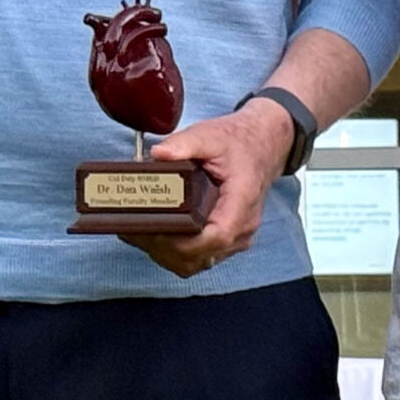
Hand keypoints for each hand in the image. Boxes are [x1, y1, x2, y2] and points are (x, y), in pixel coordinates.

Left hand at [131, 98, 294, 278]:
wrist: (261, 147)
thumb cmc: (238, 144)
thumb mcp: (210, 136)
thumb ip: (184, 144)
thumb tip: (158, 154)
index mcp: (242, 201)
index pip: (217, 236)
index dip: (184, 242)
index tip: (156, 230)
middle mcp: (242, 227)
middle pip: (202, 256)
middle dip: (166, 248)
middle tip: (138, 228)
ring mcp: (236, 238)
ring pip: (198, 263)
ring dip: (168, 255)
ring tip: (142, 233)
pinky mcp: (226, 241)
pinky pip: (200, 258)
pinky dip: (176, 253)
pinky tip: (156, 236)